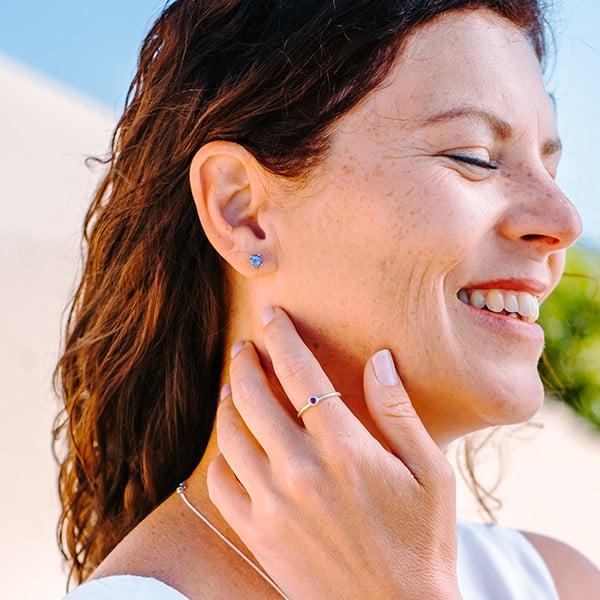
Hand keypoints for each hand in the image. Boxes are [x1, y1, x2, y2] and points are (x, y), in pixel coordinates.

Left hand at [207, 307, 460, 598]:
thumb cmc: (422, 543)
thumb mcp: (431, 473)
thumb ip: (400, 412)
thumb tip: (379, 358)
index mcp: (346, 448)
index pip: (301, 373)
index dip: (282, 338)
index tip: (270, 315)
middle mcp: (302, 470)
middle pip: (255, 397)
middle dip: (245, 363)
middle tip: (243, 347)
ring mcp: (274, 505)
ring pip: (231, 435)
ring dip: (227, 402)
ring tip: (231, 387)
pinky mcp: (259, 535)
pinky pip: (222, 483)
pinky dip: (220, 454)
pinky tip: (229, 443)